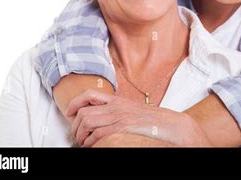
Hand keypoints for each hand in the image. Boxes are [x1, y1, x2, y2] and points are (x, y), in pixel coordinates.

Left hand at [66, 89, 212, 146]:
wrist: (171, 125)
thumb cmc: (154, 121)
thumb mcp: (133, 111)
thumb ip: (117, 111)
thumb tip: (101, 119)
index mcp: (118, 101)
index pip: (90, 95)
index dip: (75, 103)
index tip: (69, 112)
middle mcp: (116, 107)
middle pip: (84, 112)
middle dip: (75, 126)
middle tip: (76, 136)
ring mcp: (119, 117)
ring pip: (87, 123)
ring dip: (80, 136)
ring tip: (83, 143)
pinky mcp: (123, 127)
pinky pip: (98, 135)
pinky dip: (91, 143)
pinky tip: (94, 146)